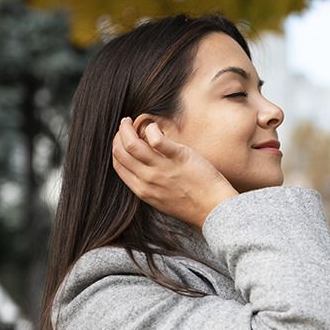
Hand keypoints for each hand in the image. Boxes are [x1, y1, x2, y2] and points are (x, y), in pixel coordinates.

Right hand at [112, 117, 238, 230]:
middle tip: (124, 125)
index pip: (118, 164)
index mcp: (142, 190)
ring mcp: (162, 169)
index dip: (116, 147)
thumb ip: (149, 184)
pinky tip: (155, 126)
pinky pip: (156, 139)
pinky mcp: (178, 158)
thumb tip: (142, 165)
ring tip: (131, 121)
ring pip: (132, 144)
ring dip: (127, 128)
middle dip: (119, 135)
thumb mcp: (161, 199)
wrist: (213, 208)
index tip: (121, 138)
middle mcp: (148, 179)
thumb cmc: (191, 203)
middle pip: (120, 152)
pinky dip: (151, 128)